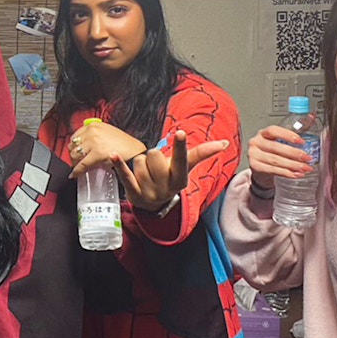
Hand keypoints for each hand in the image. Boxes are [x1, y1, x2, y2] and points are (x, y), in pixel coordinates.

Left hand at [68, 121, 146, 178]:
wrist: (134, 151)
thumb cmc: (123, 144)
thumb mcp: (106, 132)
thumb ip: (94, 135)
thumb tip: (83, 144)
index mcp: (94, 125)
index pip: (75, 136)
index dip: (74, 146)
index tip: (74, 152)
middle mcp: (92, 132)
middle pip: (73, 146)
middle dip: (73, 155)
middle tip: (77, 161)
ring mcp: (94, 143)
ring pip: (75, 155)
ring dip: (75, 163)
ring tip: (78, 167)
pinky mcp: (97, 154)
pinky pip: (81, 165)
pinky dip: (76, 171)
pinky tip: (75, 174)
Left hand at [109, 130, 229, 211]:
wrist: (154, 205)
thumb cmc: (170, 178)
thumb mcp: (184, 168)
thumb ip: (201, 154)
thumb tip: (223, 143)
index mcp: (181, 179)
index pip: (182, 159)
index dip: (180, 146)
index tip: (180, 133)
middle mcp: (166, 188)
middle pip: (154, 155)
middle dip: (152, 156)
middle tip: (155, 166)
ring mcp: (149, 193)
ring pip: (139, 161)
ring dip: (140, 163)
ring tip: (146, 173)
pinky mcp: (133, 194)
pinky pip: (125, 175)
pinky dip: (118, 165)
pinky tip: (113, 155)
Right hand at [246, 125, 313, 189]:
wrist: (260, 165)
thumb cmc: (271, 150)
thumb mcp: (279, 140)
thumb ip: (293, 132)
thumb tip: (311, 118)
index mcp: (263, 133)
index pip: (273, 131)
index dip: (287, 135)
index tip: (301, 141)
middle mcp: (256, 142)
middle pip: (276, 148)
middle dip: (294, 153)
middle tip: (307, 158)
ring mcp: (254, 155)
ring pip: (275, 160)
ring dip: (293, 165)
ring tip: (305, 168)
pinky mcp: (255, 167)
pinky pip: (273, 171)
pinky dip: (286, 173)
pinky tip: (296, 174)